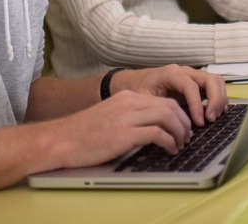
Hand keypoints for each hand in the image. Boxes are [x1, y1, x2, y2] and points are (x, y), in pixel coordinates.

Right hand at [41, 90, 196, 168]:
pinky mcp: (125, 134)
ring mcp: (127, 117)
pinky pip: (158, 133)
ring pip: (168, 116)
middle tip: (186, 137)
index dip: (179, 114)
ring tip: (180, 144)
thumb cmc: (82, 134)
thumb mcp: (110, 116)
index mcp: (126, 97)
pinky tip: (170, 150)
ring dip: (180, 132)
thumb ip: (129, 116)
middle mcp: (129, 102)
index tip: (182, 127)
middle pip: (170, 106)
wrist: (60, 140)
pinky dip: (170, 142)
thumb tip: (151, 128)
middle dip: (184, 122)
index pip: (163, 100)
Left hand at [113, 65, 228, 125]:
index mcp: (170, 74)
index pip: (191, 86)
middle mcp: (184, 71)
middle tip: (211, 120)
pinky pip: (214, 86)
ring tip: (214, 118)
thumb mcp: (142, 100)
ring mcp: (192, 76)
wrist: (134, 82)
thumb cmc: (137, 91)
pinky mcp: (196, 83)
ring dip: (219, 99)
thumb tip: (172, 125)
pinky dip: (219, 98)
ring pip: (215, 81)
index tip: (199, 123)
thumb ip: (156, 108)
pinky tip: (216, 113)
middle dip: (215, 100)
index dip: (197, 105)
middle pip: (209, 79)